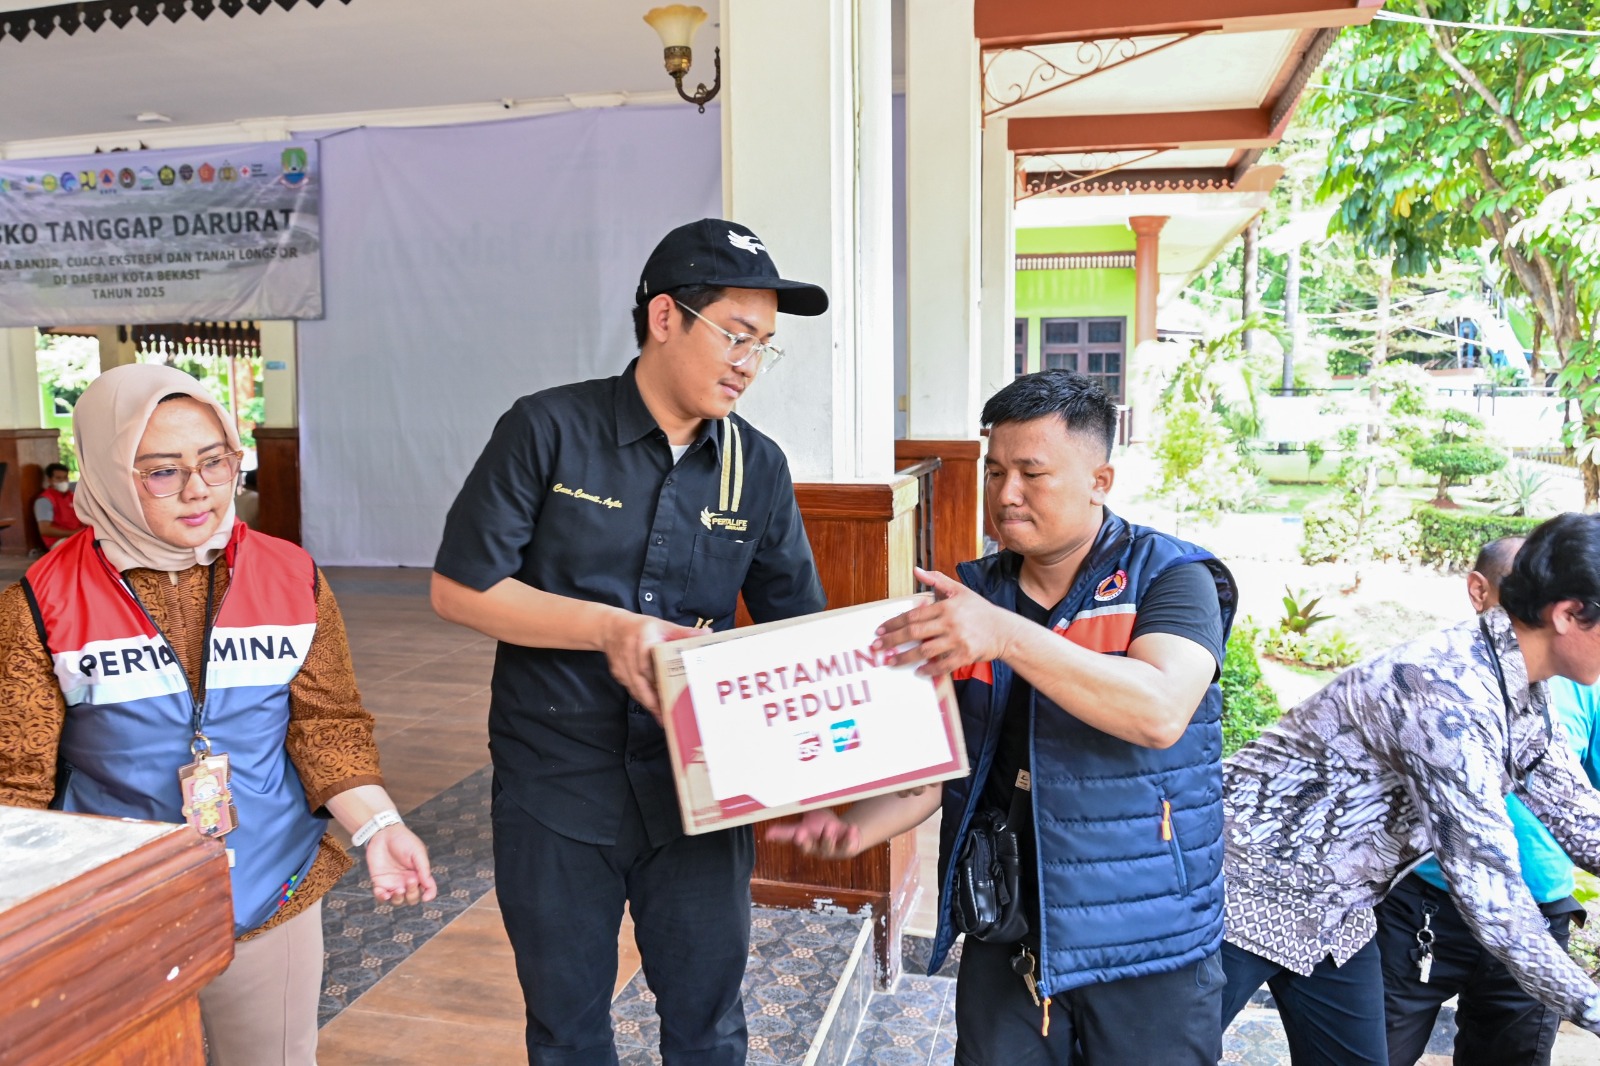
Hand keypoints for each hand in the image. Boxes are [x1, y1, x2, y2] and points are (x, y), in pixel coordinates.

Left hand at [364, 824, 437, 906]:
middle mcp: (407, 881)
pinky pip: (381, 897)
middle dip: (413, 894)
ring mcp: (393, 883)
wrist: (383, 833)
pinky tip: (384, 893)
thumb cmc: (403, 840)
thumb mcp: (417, 852)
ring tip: (398, 890)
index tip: (426, 897)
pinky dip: (383, 898)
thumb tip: (429, 885)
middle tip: (409, 881)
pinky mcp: (380, 882)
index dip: (429, 895)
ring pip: (398, 901)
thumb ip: (423, 868)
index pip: (427, 889)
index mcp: (419, 874)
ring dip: (399, 899)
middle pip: (412, 898)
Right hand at [600, 611, 702, 721]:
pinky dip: (643, 699)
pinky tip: (654, 707)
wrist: (610, 627)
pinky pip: (632, 690)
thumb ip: (684, 632)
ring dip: (649, 704)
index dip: (660, 682)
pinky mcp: (618, 674)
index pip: (651, 664)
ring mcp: (622, 667)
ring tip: (664, 718)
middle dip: (655, 702)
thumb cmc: (641, 627)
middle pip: (641, 684)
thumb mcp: (663, 625)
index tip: (671, 695)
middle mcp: (630, 656)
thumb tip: (707, 634)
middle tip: (669, 717)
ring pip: (636, 690)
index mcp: (643, 641)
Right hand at [766, 808, 863, 859]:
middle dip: (805, 841)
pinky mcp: (845, 849)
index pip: (794, 840)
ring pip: (828, 846)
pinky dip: (850, 836)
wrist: (844, 832)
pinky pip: (847, 844)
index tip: (781, 834)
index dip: (789, 838)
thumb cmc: (821, 827)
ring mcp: (831, 850)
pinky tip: (852, 828)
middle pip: (809, 847)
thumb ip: (788, 828)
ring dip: (827, 837)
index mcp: (804, 841)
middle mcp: (816, 848)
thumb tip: (767, 832)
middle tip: (800, 832)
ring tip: (829, 826)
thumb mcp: (804, 824)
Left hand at [875, 568, 1016, 677]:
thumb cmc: (980, 610)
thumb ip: (937, 579)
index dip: (894, 623)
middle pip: (914, 632)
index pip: (913, 615)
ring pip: (925, 651)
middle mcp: (950, 623)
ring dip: (905, 658)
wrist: (1004, 630)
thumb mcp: (959, 590)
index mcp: (946, 606)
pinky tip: (918, 672)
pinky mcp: (965, 656)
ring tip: (890, 662)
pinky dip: (929, 670)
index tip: (880, 630)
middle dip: (893, 640)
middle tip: (877, 647)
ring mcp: (958, 640)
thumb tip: (916, 570)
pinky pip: (943, 665)